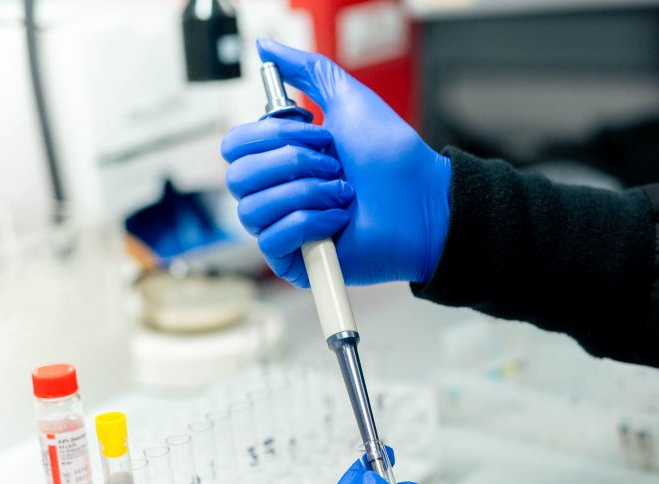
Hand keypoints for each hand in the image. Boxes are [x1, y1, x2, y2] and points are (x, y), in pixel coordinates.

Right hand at [221, 39, 451, 286]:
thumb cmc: (392, 158)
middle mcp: (275, 194)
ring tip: (342, 193)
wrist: (424, 201)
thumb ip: (306, 69)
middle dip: (293, 163)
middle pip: (238, 176)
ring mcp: (285, 230)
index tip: (316, 132)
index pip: (234, 146)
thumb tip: (265, 46)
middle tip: (334, 165)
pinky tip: (339, 221)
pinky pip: (273, 241)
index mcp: (278, 159)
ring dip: (306, 193)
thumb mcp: (347, 98)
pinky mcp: (297, 262)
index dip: (273, 135)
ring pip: (253, 209)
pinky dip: (310, 223)